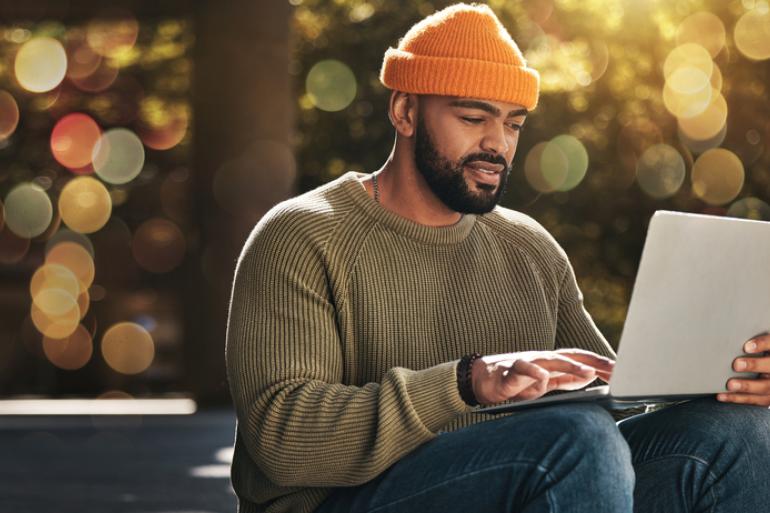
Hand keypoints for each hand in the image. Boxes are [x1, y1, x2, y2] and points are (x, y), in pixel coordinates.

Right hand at [471, 349, 615, 405]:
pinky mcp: (509, 370)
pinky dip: (533, 372)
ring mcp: (526, 362)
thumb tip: (590, 376)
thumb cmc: (515, 382)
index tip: (623, 372)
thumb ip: (567, 380)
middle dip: (594, 361)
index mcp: (552, 363)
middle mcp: (542, 358)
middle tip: (615, 369)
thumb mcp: (545, 384)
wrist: (482, 379)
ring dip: (571, 366)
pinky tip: (543, 377)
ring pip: (551, 360)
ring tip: (588, 371)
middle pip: (572, 356)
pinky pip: (522, 369)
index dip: (601, 364)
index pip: (582, 360)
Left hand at [718, 334, 769, 406]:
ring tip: (730, 385)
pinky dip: (737, 398)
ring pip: (764, 387)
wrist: (766, 369)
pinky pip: (755, 400)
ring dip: (746, 386)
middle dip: (754, 366)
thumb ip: (749, 339)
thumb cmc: (757, 353)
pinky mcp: (767, 397)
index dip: (761, 344)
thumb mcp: (758, 344)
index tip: (747, 346)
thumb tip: (725, 324)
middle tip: (736, 364)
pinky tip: (722, 395)